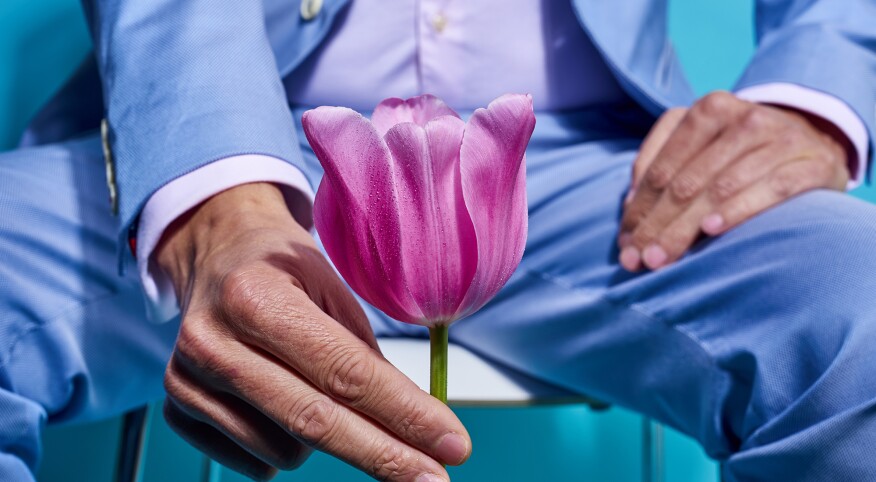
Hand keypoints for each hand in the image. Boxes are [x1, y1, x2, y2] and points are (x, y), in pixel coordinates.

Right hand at [157, 183, 469, 480]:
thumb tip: (413, 427)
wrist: (216, 256)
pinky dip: (284, 446)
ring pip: (286, 452)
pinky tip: (279, 403)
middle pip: (315, 422)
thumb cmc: (284, 272)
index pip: (344, 372)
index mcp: (256, 297)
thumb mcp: (333, 291)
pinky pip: (255, 463)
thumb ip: (364, 357)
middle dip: (385, 455)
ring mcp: (186, 381)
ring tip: (312, 389)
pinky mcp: (176, 411)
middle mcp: (213, 342)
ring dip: (325, 438)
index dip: (404, 415)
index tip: (452, 445)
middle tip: (435, 478)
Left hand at [618, 91, 849, 270]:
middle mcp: (744, 117)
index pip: (661, 169)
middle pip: (686, 183)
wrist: (814, 143)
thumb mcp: (699, 148)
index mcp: (708, 110)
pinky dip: (738, 209)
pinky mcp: (814, 163)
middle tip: (638, 260)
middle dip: (657, 226)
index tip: (625, 246)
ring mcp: (782, 138)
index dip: (639, 211)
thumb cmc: (739, 153)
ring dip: (686, 228)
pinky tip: (712, 230)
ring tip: (663, 257)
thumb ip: (660, 168)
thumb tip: (629, 211)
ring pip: (720, 188)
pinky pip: (770, 189)